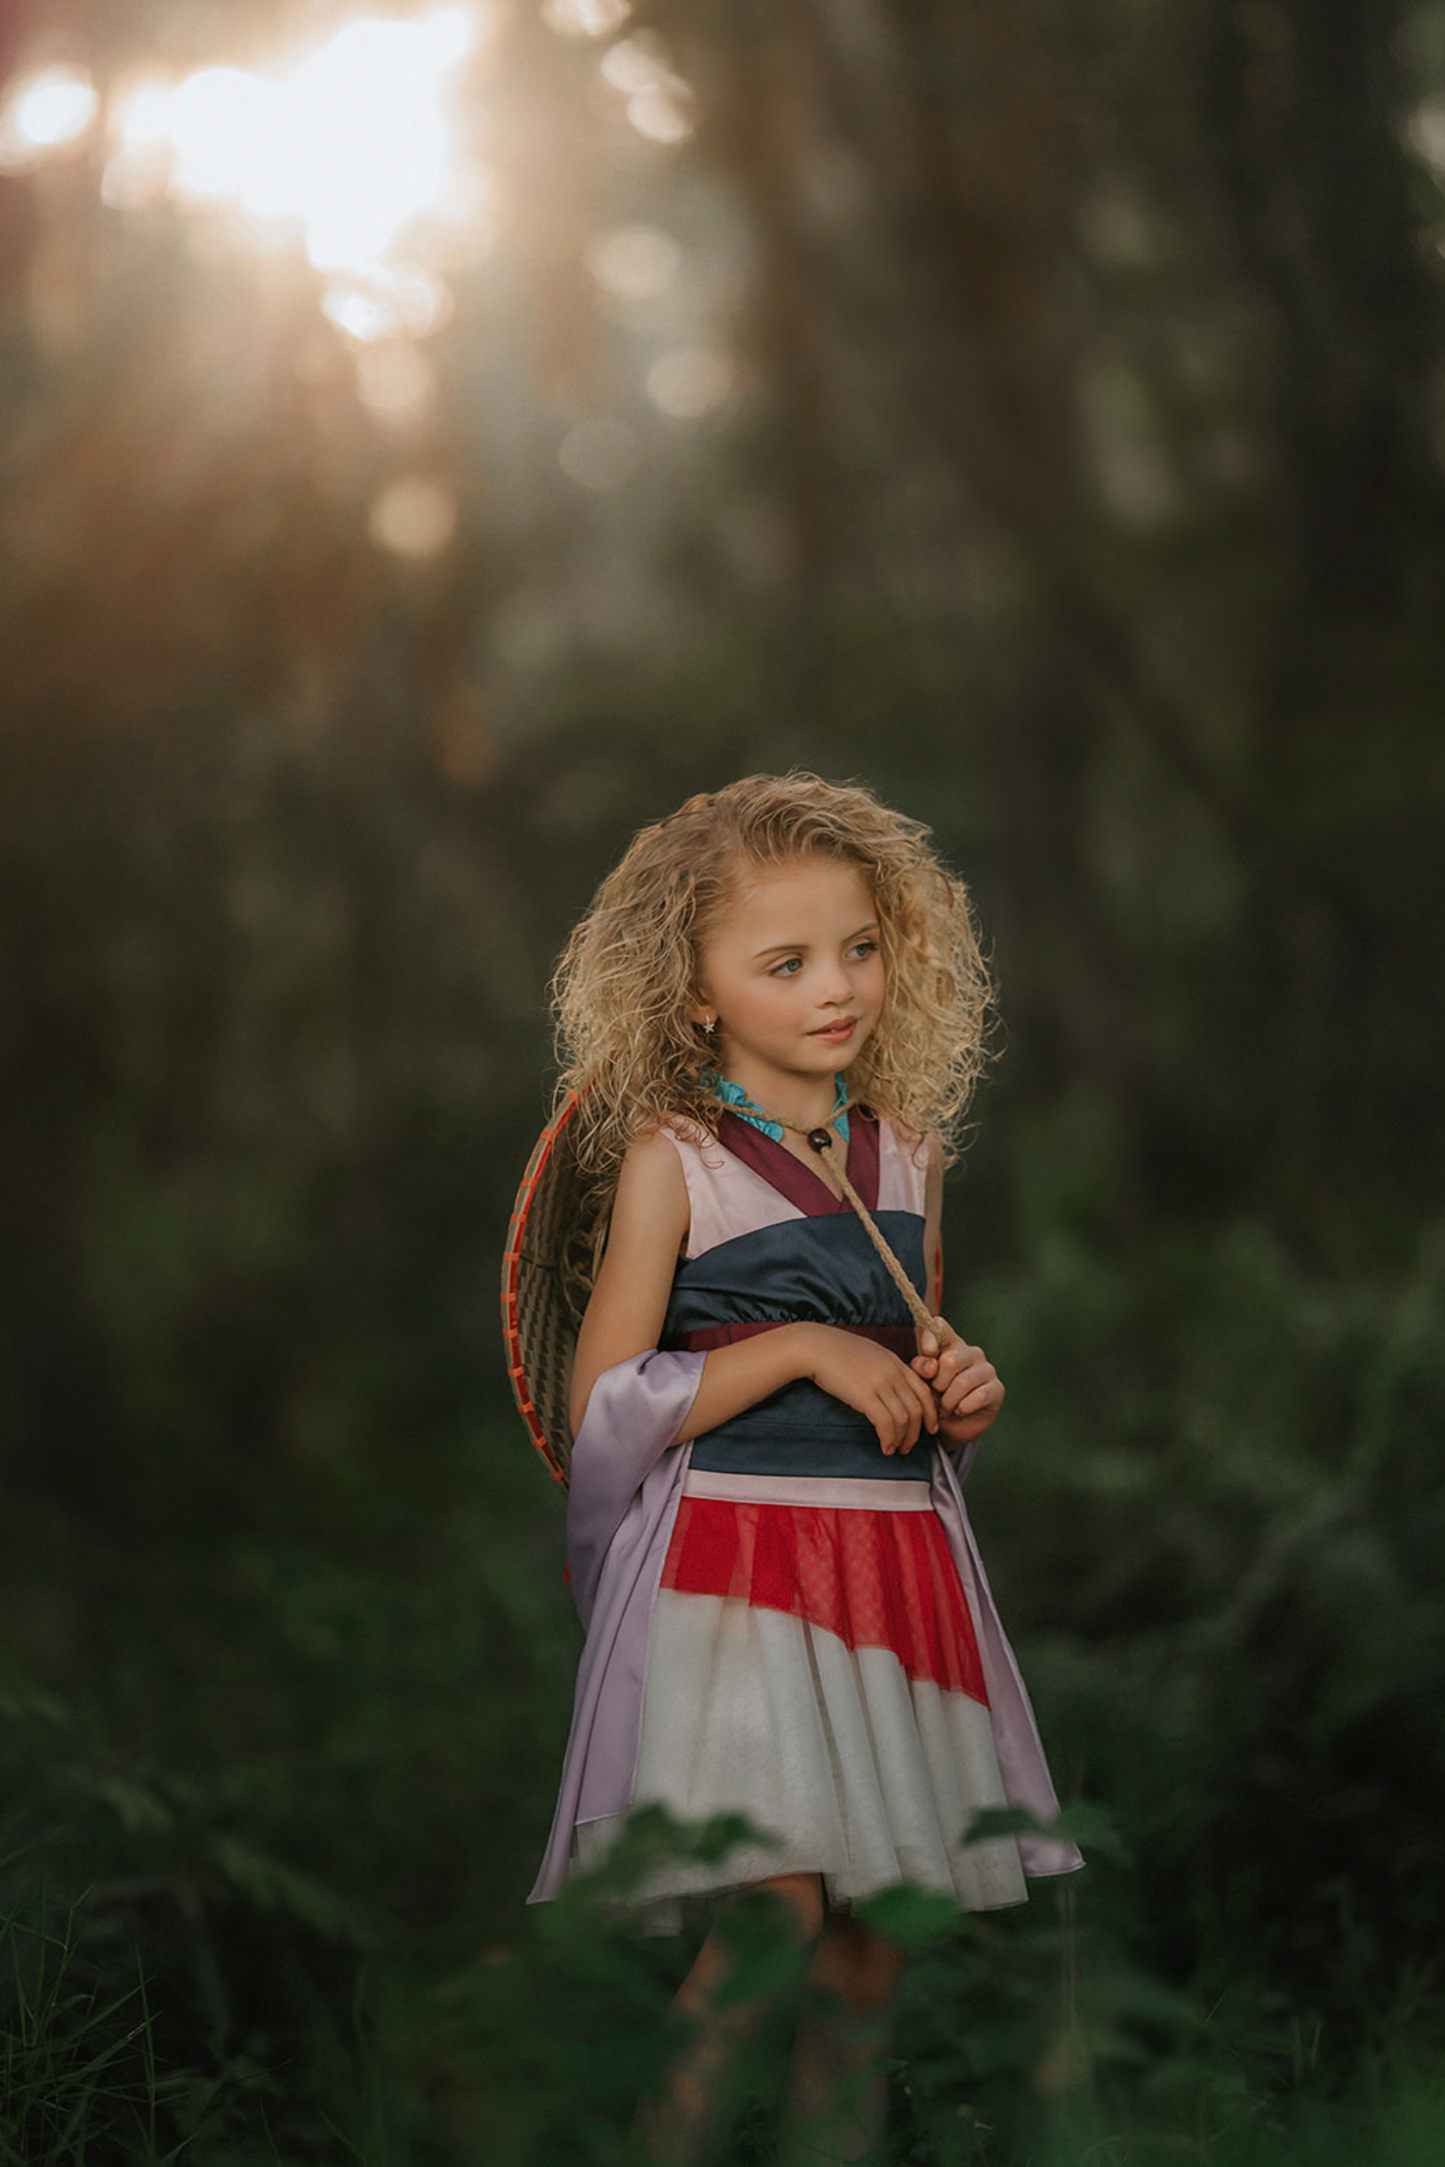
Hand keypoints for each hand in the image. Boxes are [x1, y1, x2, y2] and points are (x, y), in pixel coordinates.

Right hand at [804, 1326, 939, 1455]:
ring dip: (902, 1439)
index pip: (923, 1391)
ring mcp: (880, 1383)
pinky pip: (886, 1422)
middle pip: (917, 1408)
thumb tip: (888, 1389)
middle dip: (916, 1432)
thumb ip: (883, 1369)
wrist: (814, 1346)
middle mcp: (893, 1372)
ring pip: (904, 1418)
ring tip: (894, 1449)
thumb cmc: (835, 1351)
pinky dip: (889, 1438)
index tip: (929, 1428)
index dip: (930, 1413)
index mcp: (895, 1362)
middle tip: (908, 1446)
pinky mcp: (864, 1395)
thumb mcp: (869, 1354)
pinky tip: (884, 1446)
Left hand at [912, 1327, 1004, 1446]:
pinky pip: (979, 1396)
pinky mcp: (997, 1389)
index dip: (930, 1338)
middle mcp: (971, 1352)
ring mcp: (987, 1369)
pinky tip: (959, 1410)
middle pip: (950, 1360)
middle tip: (936, 1394)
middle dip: (937, 1383)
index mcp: (950, 1344)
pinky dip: (964, 1407)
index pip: (940, 1326)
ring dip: (949, 1400)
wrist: (953, 1426)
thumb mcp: (922, 1382)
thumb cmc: (936, 1396)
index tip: (926, 1353)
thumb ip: (921, 1368)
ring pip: (963, 1381)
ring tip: (945, 1408)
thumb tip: (931, 1366)